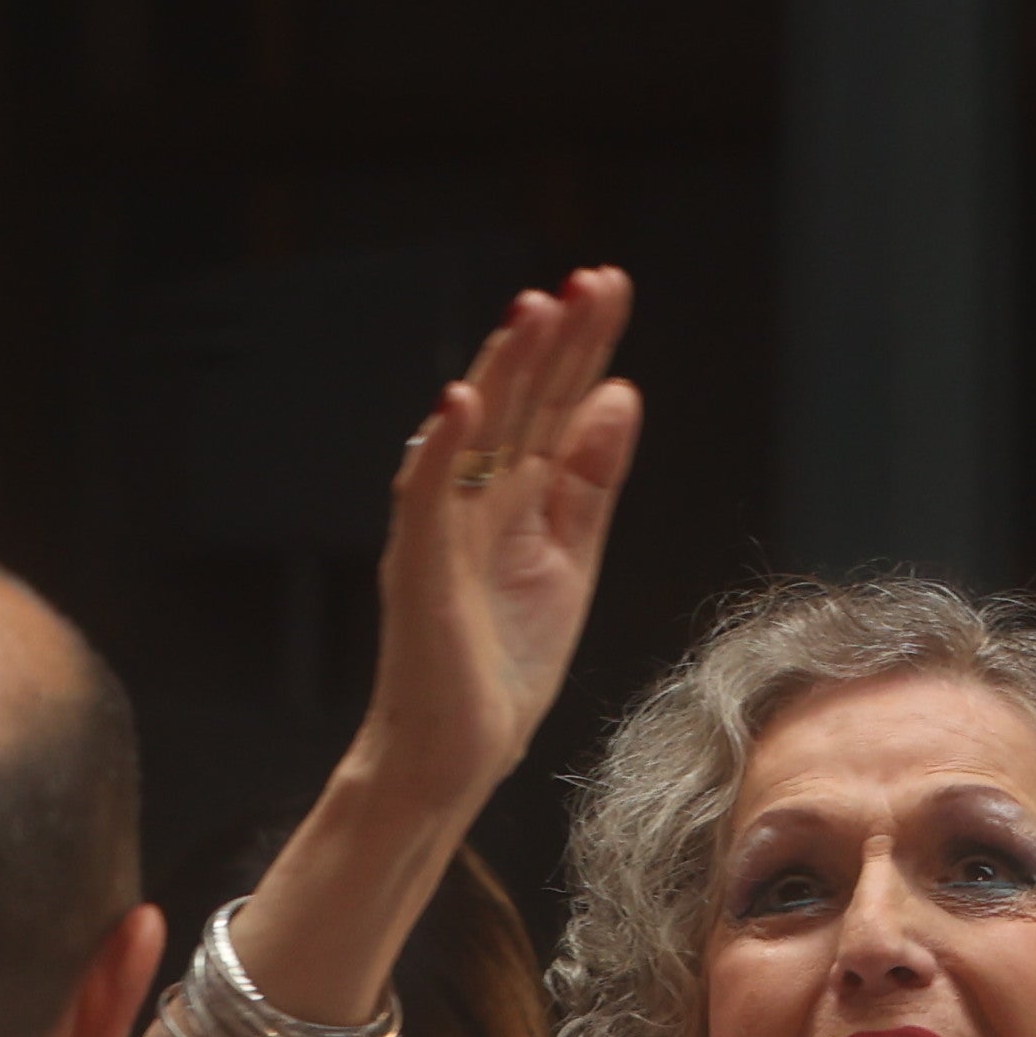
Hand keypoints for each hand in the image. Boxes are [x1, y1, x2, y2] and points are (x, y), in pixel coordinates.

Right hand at [347, 269, 642, 825]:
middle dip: (552, 341)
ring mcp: (441, 531)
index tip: (611, 287)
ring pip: (471, 435)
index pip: (552, 403)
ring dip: (500, 371)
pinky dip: (439, 451)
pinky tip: (459, 403)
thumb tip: (620, 393)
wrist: (452, 756)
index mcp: (515, 497)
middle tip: (589, 280)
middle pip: (517, 403)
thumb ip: (591, 481)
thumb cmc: (501, 669)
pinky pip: (423, 499)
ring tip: (534, 312)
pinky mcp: (416, 570)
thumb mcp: (570, 561)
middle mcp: (474, 500)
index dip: (581, 346)